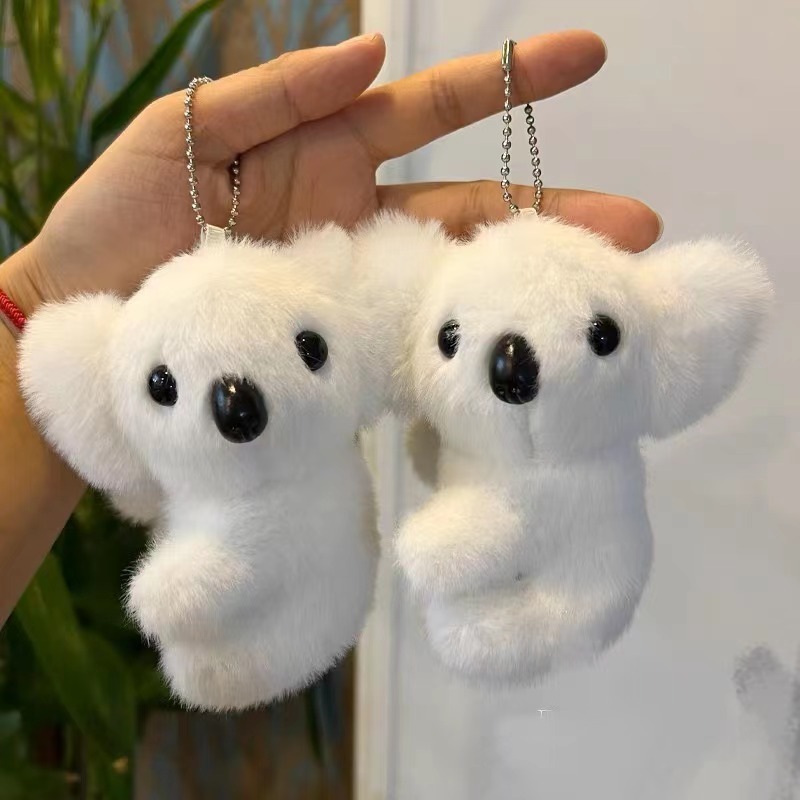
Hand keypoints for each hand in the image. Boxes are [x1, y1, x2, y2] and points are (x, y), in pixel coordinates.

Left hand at [10, 30, 659, 309]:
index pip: (433, 108)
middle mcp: (356, 214)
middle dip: (553, 210)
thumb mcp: (185, 128)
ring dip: (519, 281)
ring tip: (596, 291)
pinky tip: (499, 345)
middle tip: (635, 225)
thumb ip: (275, 90)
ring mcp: (351, 280)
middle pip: (472, 206)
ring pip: (451, 275)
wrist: (89, 307)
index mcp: (328, 148)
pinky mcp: (333, 336)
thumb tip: (371, 49)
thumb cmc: (121, 211)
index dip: (506, 80)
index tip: (585, 55)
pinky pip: (401, 333)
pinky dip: (449, 337)